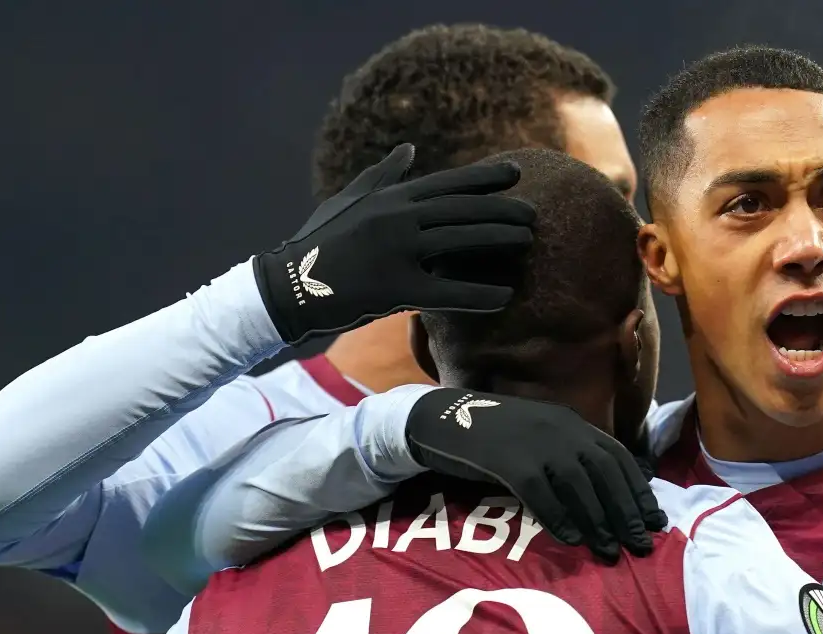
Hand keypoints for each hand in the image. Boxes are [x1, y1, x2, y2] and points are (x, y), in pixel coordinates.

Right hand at [254, 144, 535, 343]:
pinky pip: (447, 291)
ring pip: (460, 241)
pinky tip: (504, 297)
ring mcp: (397, 251)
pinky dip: (478, 294)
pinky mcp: (395, 288)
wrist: (288, 287)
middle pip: (462, 210)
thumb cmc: (319, 244)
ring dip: (498, 239)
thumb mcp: (348, 201)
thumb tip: (408, 149)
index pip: (447, 183)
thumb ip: (383, 176)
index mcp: (390, 198)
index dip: (484, 178)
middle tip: (534, 214)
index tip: (516, 172)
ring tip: (528, 242)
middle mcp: (397, 218)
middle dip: (502, 209)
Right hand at [406, 388, 668, 562]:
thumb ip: (571, 456)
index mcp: (571, 423)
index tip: (655, 520)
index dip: (638, 490)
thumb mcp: (542, 437)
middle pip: (604, 472)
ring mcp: (533, 442)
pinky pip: (539, 492)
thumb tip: (609, 496)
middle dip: (626, 511)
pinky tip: (572, 539)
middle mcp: (559, 429)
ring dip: (598, 520)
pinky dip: (558, 517)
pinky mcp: (507, 459)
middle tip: (640, 544)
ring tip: (610, 551)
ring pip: (577, 484)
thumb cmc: (496, 437)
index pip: (617, 456)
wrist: (444, 418)